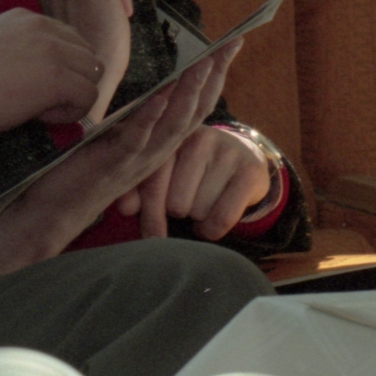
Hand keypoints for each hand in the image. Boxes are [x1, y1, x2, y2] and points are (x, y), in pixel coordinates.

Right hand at [0, 7, 103, 156]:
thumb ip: (20, 52)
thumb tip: (43, 79)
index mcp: (24, 18)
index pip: (68, 39)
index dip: (59, 67)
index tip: (30, 86)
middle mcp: (42, 26)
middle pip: (87, 54)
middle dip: (71, 80)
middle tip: (37, 100)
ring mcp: (51, 49)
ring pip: (94, 74)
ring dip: (73, 96)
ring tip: (40, 109)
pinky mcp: (56, 76)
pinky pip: (89, 96)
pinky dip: (70, 113)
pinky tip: (39, 116)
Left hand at [0, 40, 239, 280]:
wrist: (52, 212)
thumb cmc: (78, 170)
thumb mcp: (113, 137)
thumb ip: (132, 117)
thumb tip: (147, 87)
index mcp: (157, 142)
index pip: (195, 104)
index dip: (214, 74)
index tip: (230, 43)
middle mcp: (156, 151)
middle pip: (196, 109)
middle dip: (215, 75)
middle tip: (232, 43)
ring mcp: (138, 158)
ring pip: (174, 123)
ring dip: (189, 92)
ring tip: (203, 63)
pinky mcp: (114, 164)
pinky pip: (138, 138)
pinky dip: (150, 116)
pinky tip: (161, 96)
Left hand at [113, 124, 271, 240]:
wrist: (243, 158)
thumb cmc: (192, 171)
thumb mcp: (165, 174)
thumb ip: (139, 189)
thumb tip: (125, 209)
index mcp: (170, 139)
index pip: (151, 183)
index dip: (148, 214)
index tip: (148, 236)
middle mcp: (198, 140)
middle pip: (175, 204)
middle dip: (176, 215)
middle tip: (182, 209)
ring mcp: (226, 153)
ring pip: (199, 211)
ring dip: (197, 220)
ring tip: (199, 207)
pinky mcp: (249, 172)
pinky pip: (222, 218)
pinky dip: (212, 230)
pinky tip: (208, 225)